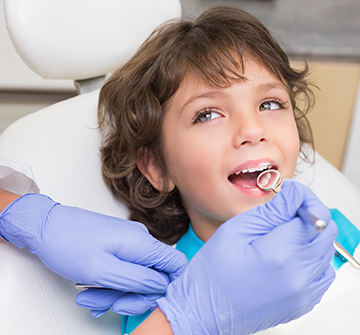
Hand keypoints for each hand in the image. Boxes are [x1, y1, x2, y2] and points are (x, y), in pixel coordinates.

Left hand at [0, 194, 186, 314]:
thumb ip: (137, 280)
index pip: (176, 264)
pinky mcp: (118, 246)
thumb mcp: (103, 271)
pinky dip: (110, 284)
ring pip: (136, 276)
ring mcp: (129, 243)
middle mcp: (140, 240)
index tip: (149, 300)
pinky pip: (123, 270)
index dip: (170, 286)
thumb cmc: (68, 244)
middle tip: (110, 305)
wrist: (46, 227)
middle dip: (132, 296)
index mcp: (142, 243)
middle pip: (154, 276)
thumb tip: (162, 286)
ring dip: (116, 293)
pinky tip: (92, 291)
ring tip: (91, 298)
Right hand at [157, 180, 337, 334]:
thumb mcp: (236, 230)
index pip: (315, 215)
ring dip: (309, 236)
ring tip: (281, 235)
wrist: (204, 310)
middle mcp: (298, 277)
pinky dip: (310, 257)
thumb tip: (295, 194)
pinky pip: (322, 272)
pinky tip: (287, 255)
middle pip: (326, 232)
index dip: (304, 200)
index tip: (290, 197)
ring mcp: (303, 294)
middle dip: (308, 215)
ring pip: (326, 251)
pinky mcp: (302, 303)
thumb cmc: (212, 272)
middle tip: (283, 213)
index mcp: (279, 255)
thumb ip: (271, 211)